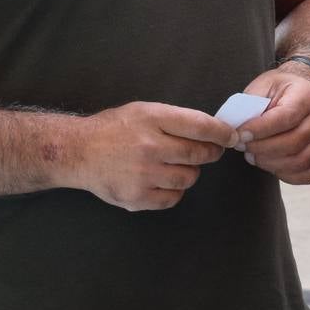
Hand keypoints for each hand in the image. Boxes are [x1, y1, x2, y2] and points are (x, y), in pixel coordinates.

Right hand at [75, 102, 237, 211]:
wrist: (78, 152)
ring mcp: (142, 174)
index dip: (222, 133)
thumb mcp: (145, 111)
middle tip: (209, 151)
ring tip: (175, 164)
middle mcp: (149, 146)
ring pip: (189, 178)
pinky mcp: (136, 197)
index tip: (231, 136)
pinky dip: (173, 190)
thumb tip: (215, 130)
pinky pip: (173, 197)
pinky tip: (161, 180)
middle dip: (211, 153)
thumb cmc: (115, 129)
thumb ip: (176, 119)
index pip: (201, 126)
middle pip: (199, 154)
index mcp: (153, 119)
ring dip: (190, 172)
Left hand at [237, 65, 309, 183]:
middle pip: (292, 143)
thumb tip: (235, 127)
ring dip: (270, 163)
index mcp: (307, 96)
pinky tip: (272, 165)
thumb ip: (251, 104)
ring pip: (299, 161)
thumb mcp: (263, 86)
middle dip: (261, 149)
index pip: (285, 117)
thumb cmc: (280, 91)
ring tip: (253, 155)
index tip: (239, 135)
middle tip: (242, 146)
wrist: (302, 93)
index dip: (260, 129)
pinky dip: (288, 175)